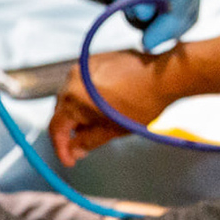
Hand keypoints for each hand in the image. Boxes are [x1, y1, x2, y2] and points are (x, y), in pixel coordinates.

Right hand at [49, 50, 177, 165]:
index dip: (61, 148)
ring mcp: (83, 66)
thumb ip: (88, 142)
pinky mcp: (95, 59)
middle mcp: (72, 78)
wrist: (163, 75)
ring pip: (72, 96)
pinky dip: (87, 98)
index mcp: (73, 97)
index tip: (69, 160)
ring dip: (79, 113)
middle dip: (70, 130)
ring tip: (95, 126)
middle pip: (61, 110)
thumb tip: (74, 151)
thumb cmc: (141, 103)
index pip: (56, 127)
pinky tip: (102, 107)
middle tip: (81, 147)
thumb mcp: (112, 130)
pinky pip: (83, 83)